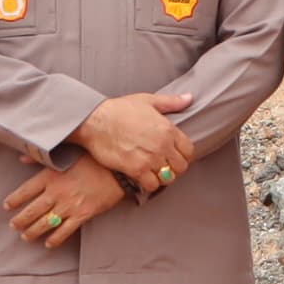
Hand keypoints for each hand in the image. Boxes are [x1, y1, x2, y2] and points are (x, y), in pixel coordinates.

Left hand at [4, 155, 129, 243]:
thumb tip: (22, 158)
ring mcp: (69, 206)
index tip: (7, 206)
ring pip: (45, 223)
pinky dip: (55, 240)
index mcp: (50, 176)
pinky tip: (48, 244)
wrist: (117, 170)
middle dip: (20, 220)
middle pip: (32, 211)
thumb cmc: (93, 158)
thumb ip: (43, 157)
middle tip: (13, 226)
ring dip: (33, 232)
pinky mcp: (82, 215)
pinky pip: (65, 231)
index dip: (14, 200)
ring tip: (26, 237)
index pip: (25, 191)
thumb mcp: (67, 152)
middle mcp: (56, 193)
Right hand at [71, 91, 198, 192]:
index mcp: (168, 129)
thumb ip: (171, 102)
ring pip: (168, 178)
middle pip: (181, 167)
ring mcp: (150, 158)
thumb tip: (188, 98)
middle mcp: (162, 145)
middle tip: (164, 166)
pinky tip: (143, 177)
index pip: (188, 151)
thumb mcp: (148, 100)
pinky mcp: (135, 169)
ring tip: (154, 172)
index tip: (175, 156)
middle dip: (174, 168)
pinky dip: (149, 184)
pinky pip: (152, 185)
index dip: (183, 155)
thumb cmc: (118, 110)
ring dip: (162, 177)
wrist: (95, 120)